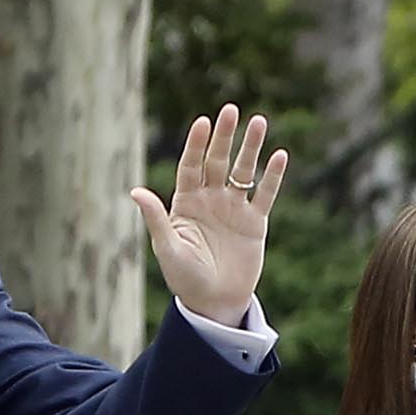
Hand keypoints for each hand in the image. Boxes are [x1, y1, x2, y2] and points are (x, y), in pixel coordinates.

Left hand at [131, 105, 286, 328]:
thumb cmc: (185, 279)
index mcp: (186, 203)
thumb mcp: (168, 249)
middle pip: (217, 161)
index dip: (197, 145)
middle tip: (232, 110)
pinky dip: (273, 176)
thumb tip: (136, 191)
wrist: (214, 304)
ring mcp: (234, 209)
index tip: (203, 122)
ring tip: (259, 121)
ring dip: (251, 147)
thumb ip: (156, 219)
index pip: (191, 166)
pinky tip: (280, 155)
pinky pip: (265, 194)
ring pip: (243, 171)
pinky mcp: (255, 223)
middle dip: (224, 136)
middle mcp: (210, 200)